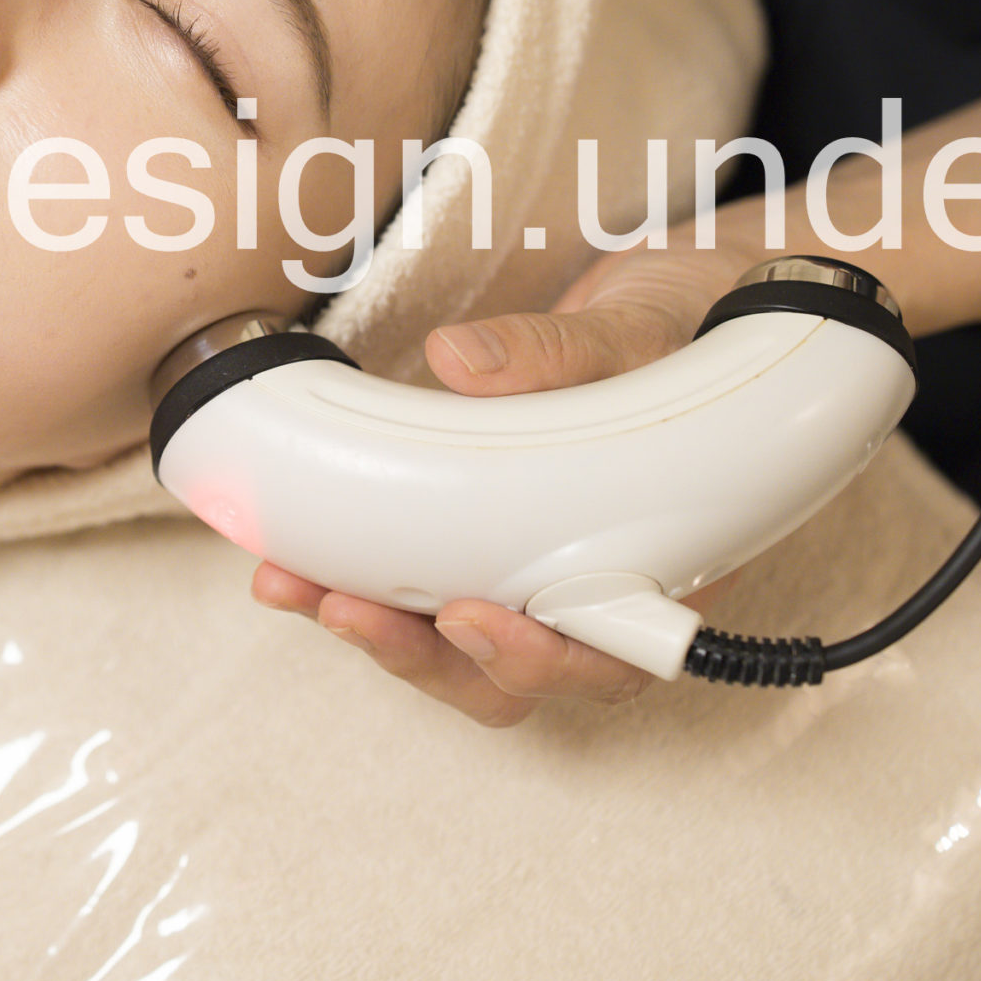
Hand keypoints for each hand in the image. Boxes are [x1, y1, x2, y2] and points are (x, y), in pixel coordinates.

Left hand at [253, 232, 771, 724]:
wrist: (683, 305)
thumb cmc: (688, 334)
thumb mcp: (640, 331)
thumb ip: (563, 353)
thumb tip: (462, 363)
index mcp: (665, 567)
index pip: (607, 659)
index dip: (536, 660)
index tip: (470, 617)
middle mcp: (598, 591)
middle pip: (507, 674)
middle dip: (415, 652)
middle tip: (340, 607)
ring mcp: (535, 575)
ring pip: (451, 648)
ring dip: (370, 627)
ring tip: (291, 584)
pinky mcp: (482, 545)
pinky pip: (420, 590)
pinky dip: (356, 581)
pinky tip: (295, 559)